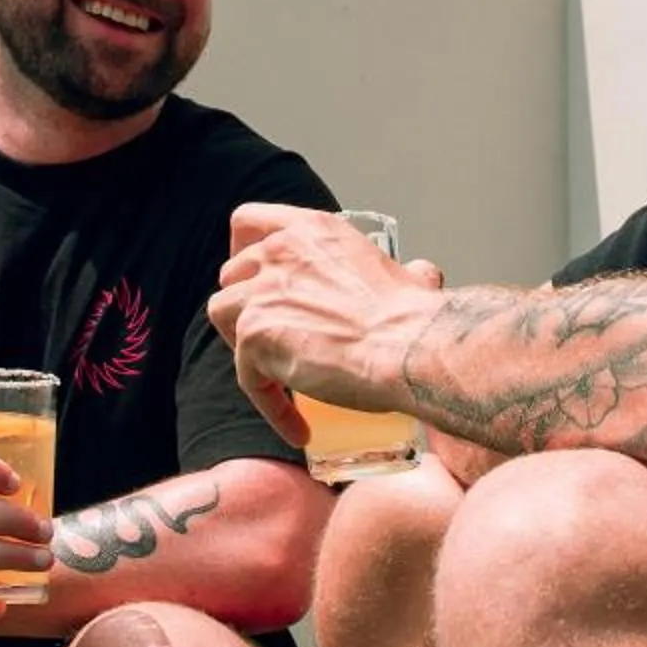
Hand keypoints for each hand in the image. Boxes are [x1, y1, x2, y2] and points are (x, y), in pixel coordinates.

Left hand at [213, 204, 444, 444]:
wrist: (407, 346)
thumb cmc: (413, 318)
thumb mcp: (408, 276)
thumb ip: (406, 271)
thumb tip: (424, 274)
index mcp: (313, 230)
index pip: (250, 220)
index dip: (243, 249)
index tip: (253, 274)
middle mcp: (281, 251)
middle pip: (232, 272)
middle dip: (245, 304)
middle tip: (272, 336)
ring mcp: (261, 291)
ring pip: (222, 314)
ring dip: (242, 346)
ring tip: (274, 377)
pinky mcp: (253, 334)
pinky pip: (247, 376)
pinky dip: (270, 404)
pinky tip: (298, 425)